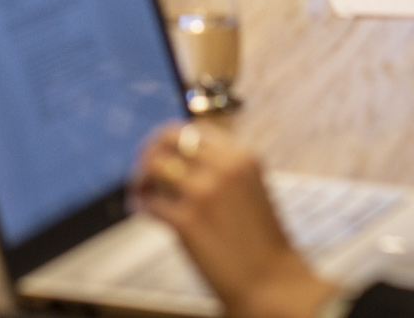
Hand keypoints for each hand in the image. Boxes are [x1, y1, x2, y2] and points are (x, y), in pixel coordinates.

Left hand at [129, 124, 336, 317]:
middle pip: (168, 137)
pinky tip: (144, 213)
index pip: (193, 130)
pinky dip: (141, 206)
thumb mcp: (250, 188)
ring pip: (154, 167)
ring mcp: (204, 193)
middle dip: (149, 151)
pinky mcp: (187, 222)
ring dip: (140, 179)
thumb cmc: (260, 242)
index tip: (162, 156)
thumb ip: (220, 169)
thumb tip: (174, 159)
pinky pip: (150, 203)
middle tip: (144, 172)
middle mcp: (223, 167)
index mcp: (242, 156)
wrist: (273, 284)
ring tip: (141, 194)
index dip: (170, 142)